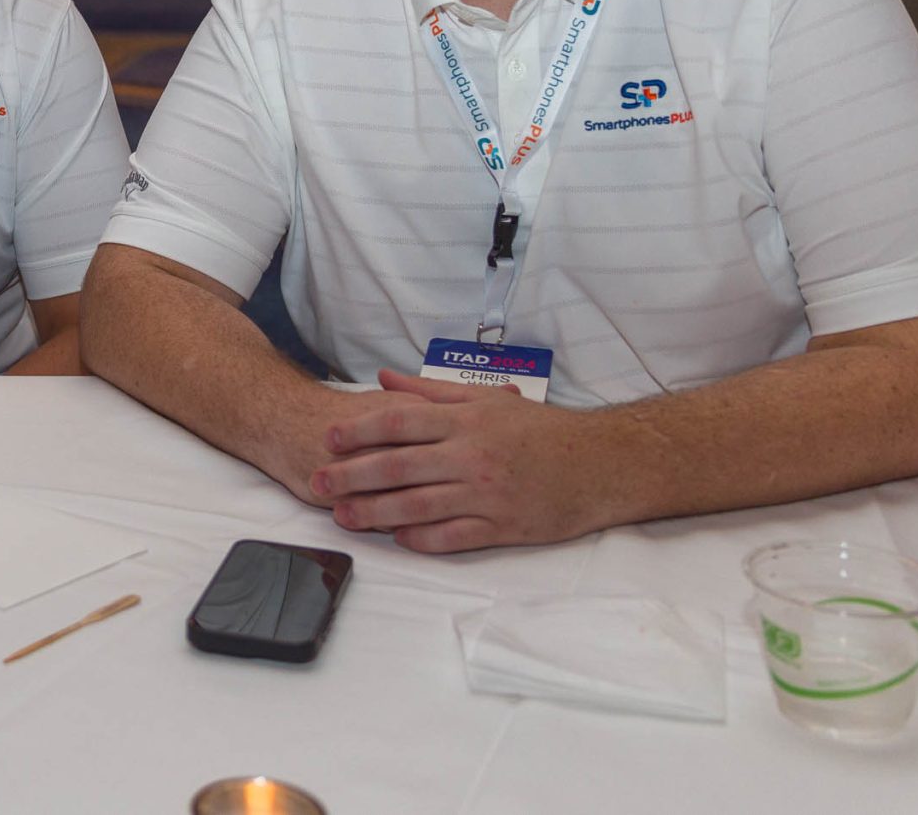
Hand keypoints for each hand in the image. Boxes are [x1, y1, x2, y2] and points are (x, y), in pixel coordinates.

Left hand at [309, 369, 607, 552]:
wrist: (599, 465)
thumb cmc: (540, 430)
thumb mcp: (487, 399)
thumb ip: (431, 391)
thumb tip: (384, 379)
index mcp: (466, 421)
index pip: (400, 423)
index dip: (360, 431)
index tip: (329, 439)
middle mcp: (471, 456)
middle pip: (398, 467)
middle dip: (352, 476)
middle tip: (318, 484)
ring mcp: (486, 494)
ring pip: (418, 506)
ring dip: (375, 513)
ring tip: (343, 516)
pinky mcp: (504, 527)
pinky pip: (453, 537)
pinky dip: (421, 539)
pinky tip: (396, 539)